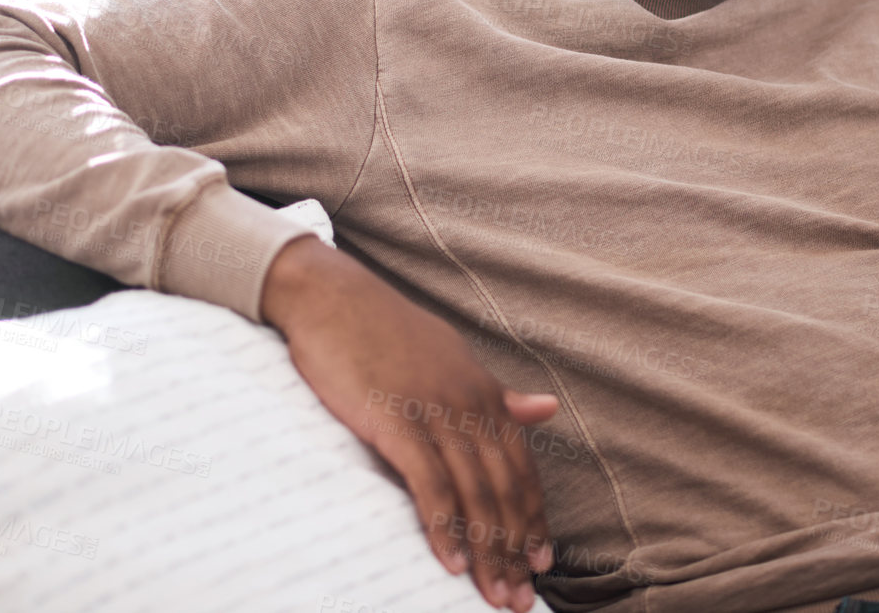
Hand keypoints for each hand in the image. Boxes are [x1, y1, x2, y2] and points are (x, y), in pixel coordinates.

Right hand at [261, 236, 560, 612]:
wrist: (331, 296)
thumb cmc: (385, 331)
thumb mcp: (451, 359)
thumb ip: (496, 395)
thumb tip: (547, 408)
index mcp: (483, 392)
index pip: (520, 466)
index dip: (533, 518)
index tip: (542, 564)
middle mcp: (469, 402)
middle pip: (504, 488)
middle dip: (515, 549)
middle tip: (520, 600)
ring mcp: (435, 410)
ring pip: (474, 492)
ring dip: (488, 551)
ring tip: (494, 595)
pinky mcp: (397, 419)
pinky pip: (430, 482)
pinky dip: (444, 526)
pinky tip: (451, 562)